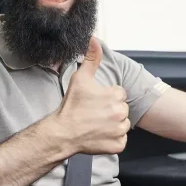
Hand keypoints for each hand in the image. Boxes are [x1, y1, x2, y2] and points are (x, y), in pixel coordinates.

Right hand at [55, 37, 129, 154]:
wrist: (63, 132)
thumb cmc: (71, 106)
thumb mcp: (81, 78)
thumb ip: (91, 59)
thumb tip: (94, 40)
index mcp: (115, 96)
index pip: (119, 94)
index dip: (107, 97)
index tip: (95, 101)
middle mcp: (120, 113)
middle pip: (122, 109)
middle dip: (111, 110)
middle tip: (94, 113)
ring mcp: (120, 130)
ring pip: (123, 124)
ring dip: (113, 124)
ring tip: (97, 123)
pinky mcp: (118, 145)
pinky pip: (121, 140)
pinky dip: (113, 139)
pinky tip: (100, 135)